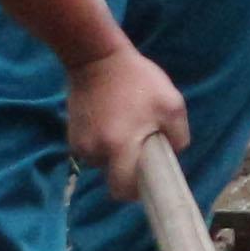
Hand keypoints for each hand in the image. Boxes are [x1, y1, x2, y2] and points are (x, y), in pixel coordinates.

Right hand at [66, 47, 190, 186]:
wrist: (97, 58)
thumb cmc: (138, 81)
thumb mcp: (172, 105)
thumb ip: (178, 137)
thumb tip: (173, 154)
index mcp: (119, 147)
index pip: (122, 190)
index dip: (136, 192)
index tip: (147, 181)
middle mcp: (94, 151)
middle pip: (113, 177)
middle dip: (127, 170)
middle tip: (141, 148)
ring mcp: (79, 143)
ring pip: (103, 162)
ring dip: (115, 154)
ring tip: (126, 127)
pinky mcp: (71, 134)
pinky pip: (93, 149)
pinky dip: (104, 143)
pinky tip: (112, 122)